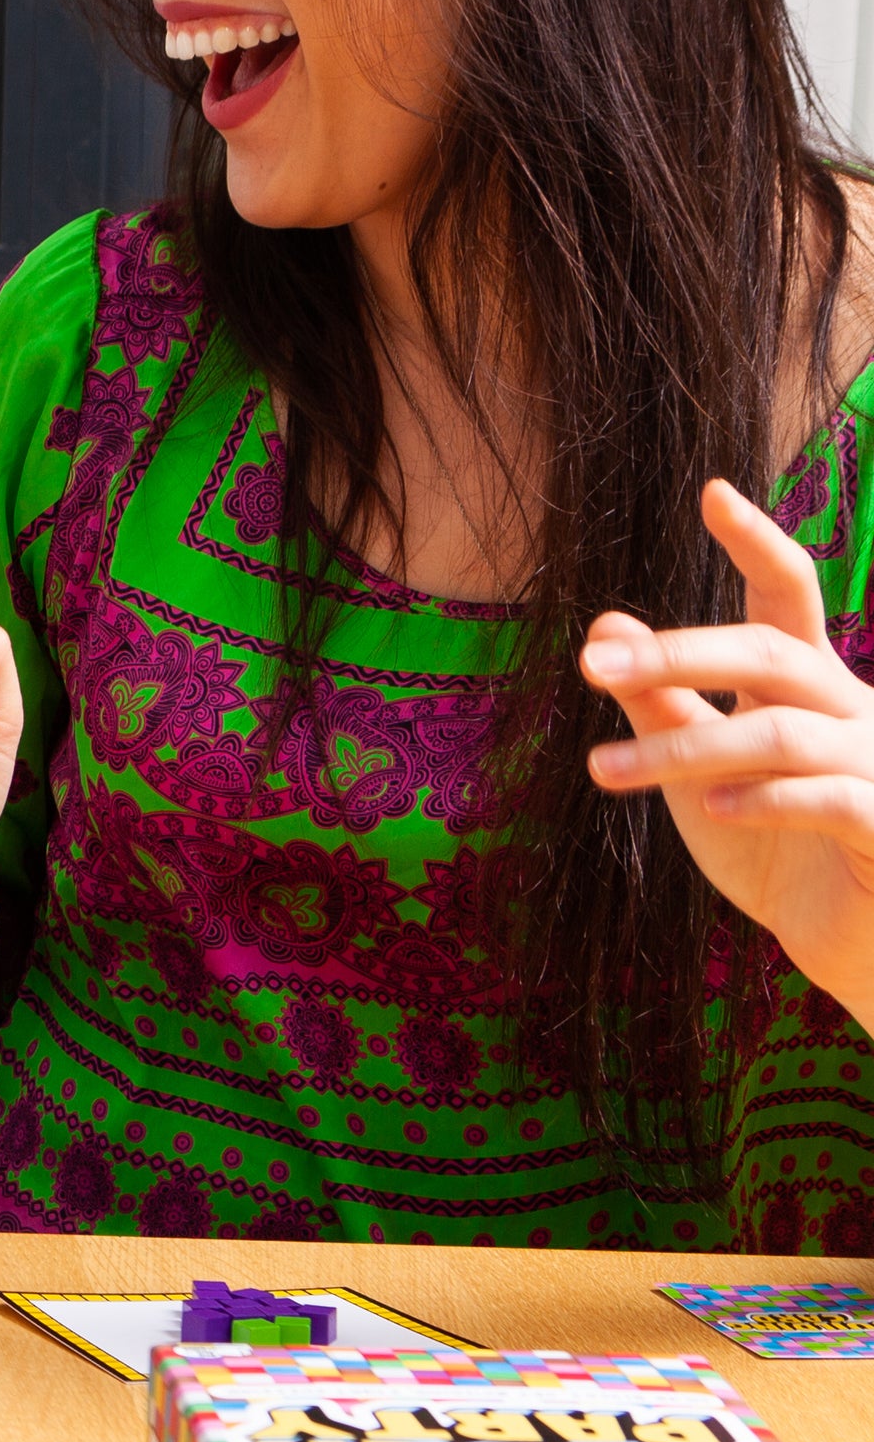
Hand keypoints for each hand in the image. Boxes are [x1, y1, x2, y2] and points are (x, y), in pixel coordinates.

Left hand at [581, 477, 873, 1015]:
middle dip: (682, 651)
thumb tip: (605, 627)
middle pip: (772, 653)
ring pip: (783, 732)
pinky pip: (830, 799)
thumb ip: (662, 701)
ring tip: (602, 771)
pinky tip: (709, 809)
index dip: (758, 543)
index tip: (712, 492)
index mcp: (810, 685)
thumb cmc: (777, 850)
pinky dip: (765, 800)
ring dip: (684, 748)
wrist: (852, 949)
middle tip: (593, 665)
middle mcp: (854, 709)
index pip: (788, 597)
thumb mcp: (699, 769)